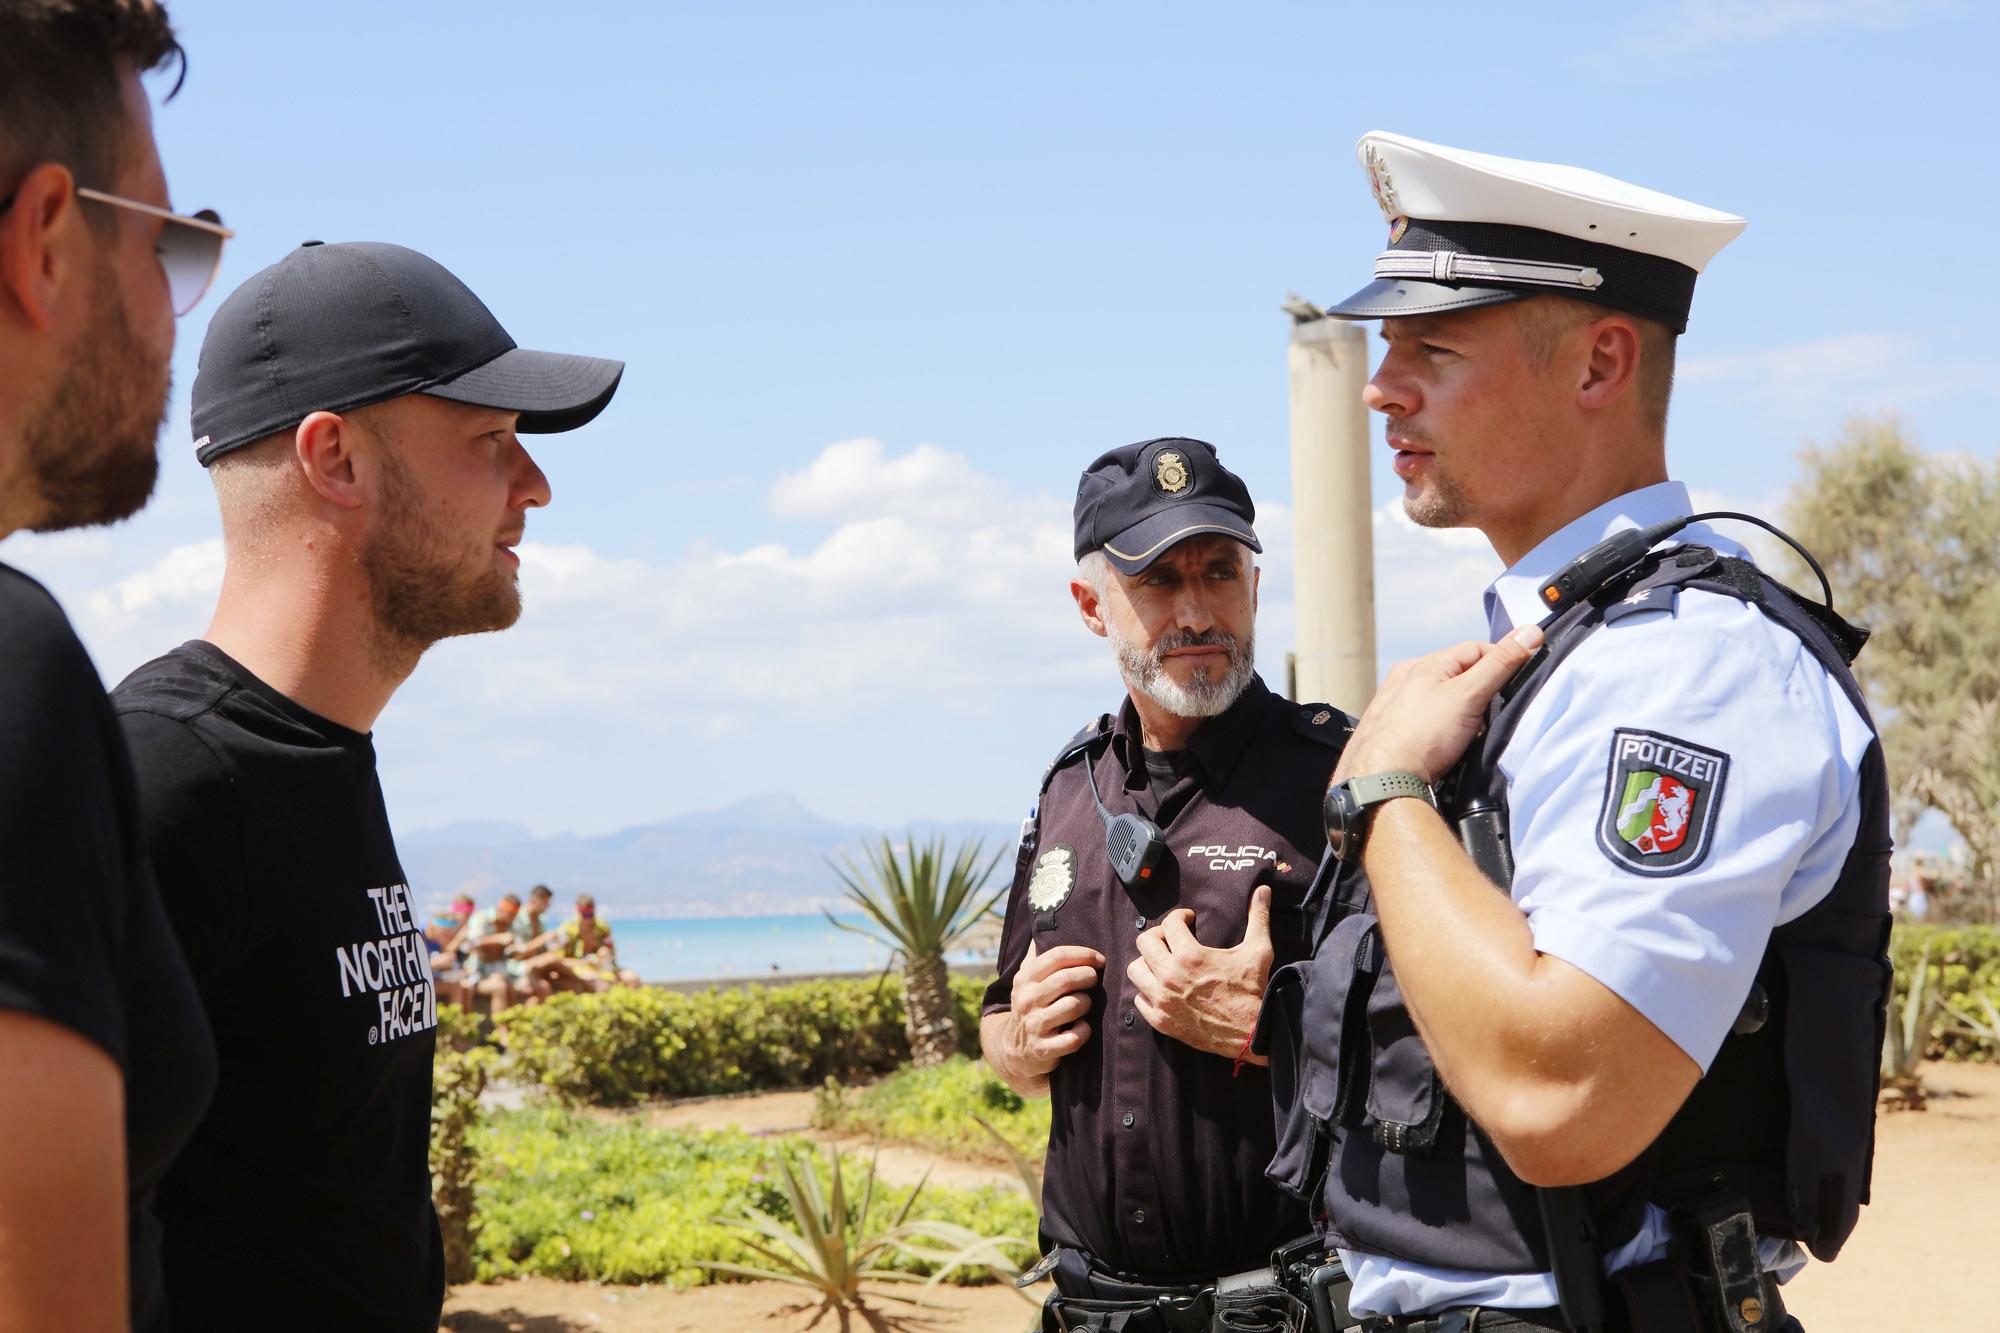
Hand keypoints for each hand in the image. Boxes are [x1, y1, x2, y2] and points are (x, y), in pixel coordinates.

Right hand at [1003, 940, 1103, 1080]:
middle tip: (1095, 979)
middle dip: (1088, 977)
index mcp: (1025, 979)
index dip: (1083, 954)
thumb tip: (1044, 921)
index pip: (1056, 956)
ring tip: (1086, 1004)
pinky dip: (1084, 1031)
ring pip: (1074, 1005)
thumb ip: (1036, 955)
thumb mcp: (1025, 980)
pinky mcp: (1044, 1049)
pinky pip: (1075, 1037)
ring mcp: (1035, 1025)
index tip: (1098, 959)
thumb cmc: (1030, 1007)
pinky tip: (1082, 1027)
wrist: (1013, 1051)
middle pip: (1066, 979)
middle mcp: (1027, 1000)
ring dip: (1087, 1003)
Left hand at [1127, 887, 1275, 1059]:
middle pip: (1144, 942)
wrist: (1252, 1033)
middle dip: (1159, 936)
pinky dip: (1148, 992)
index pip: (1169, 924)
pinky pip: (1139, 999)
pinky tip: (1163, 989)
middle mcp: (1170, 976)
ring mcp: (1162, 1000)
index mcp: (1190, 956)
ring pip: (1135, 970)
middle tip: (1173, 940)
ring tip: (1164, 963)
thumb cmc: (1253, 990)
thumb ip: (1257, 917)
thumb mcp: (1258, 950)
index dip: (1180, 917)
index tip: (1189, 920)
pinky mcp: (1161, 1020)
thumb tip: (1263, 890)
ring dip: (1148, 963)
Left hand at [1334, 625, 1543, 785]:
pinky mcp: (1396, 732)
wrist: (1384, 782)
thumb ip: (1500, 664)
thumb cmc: (1423, 736)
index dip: (1502, 662)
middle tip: (1493, 715)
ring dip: (1465, 713)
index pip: (1475, 650)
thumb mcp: (1468, 695)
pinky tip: (1450, 745)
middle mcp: (1406, 680)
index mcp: (1423, 665)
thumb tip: (1530, 632)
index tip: (1518, 683)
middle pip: (1460, 675)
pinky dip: (1447, 730)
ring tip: (1470, 734)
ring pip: (1446, 700)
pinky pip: (1432, 722)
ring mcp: (1398, 707)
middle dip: (1483, 691)